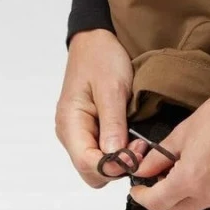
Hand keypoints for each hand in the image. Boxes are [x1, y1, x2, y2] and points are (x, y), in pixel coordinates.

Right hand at [56, 27, 138, 187]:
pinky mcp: (87, 129)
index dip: (113, 166)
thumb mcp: (112, 88)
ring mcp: (77, 132)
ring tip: (136, 139)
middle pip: (90, 171)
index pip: (87, 163)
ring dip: (117, 158)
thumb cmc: (102, 58)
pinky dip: (114, 150)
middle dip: (116, 165)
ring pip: (95, 164)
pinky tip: (129, 136)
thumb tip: (115, 158)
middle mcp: (69, 133)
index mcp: (70, 123)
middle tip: (139, 145)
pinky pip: (98, 151)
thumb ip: (113, 124)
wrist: (95, 39)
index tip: (137, 152)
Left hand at [126, 81, 209, 209]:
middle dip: (169, 196)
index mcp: (190, 179)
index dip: (143, 197)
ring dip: (198, 190)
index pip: (156, 204)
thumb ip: (160, 156)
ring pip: (204, 203)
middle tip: (169, 175)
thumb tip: (143, 169)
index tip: (141, 189)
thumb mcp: (183, 132)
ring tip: (206, 162)